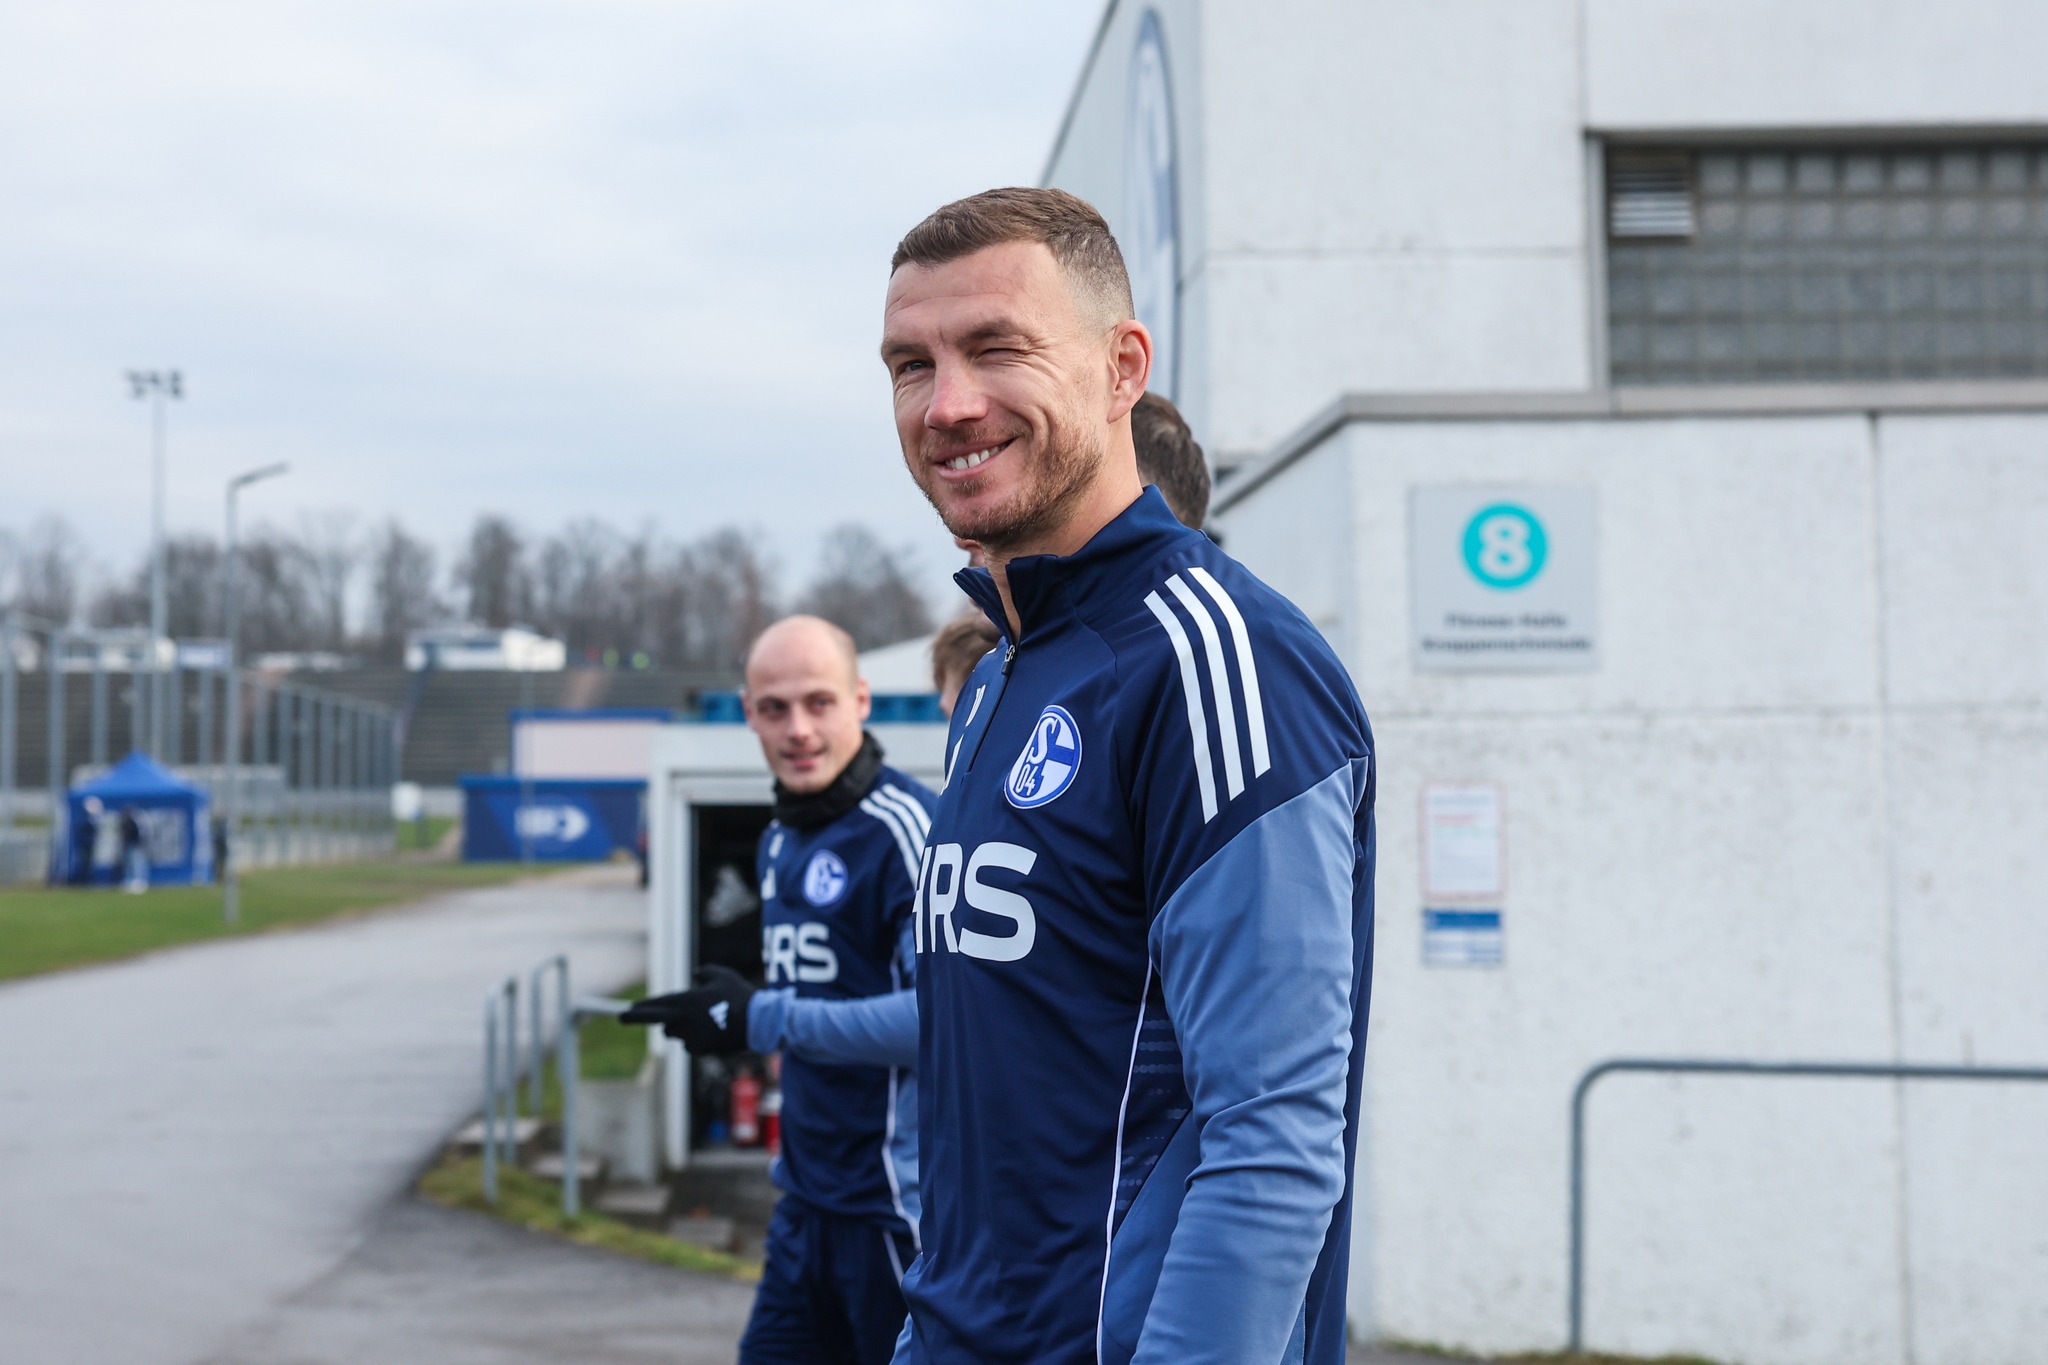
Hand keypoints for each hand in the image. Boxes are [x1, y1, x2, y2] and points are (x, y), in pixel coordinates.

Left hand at [618, 965, 755, 1054]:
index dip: (638, 1010)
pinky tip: (716, 1032)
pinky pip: (693, 1045)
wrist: (758, 1023)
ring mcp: (692, 1037)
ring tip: (710, 1022)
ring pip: (680, 1036)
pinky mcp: (702, 1050)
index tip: (623, 1014)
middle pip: (666, 1025)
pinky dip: (699, 1040)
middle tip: (689, 1016)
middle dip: (673, 1021)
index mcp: (686, 1001)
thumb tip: (696, 973)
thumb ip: (705, 972)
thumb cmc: (740, 995)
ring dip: (687, 1030)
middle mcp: (684, 1021)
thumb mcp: (723, 975)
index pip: (656, 1006)